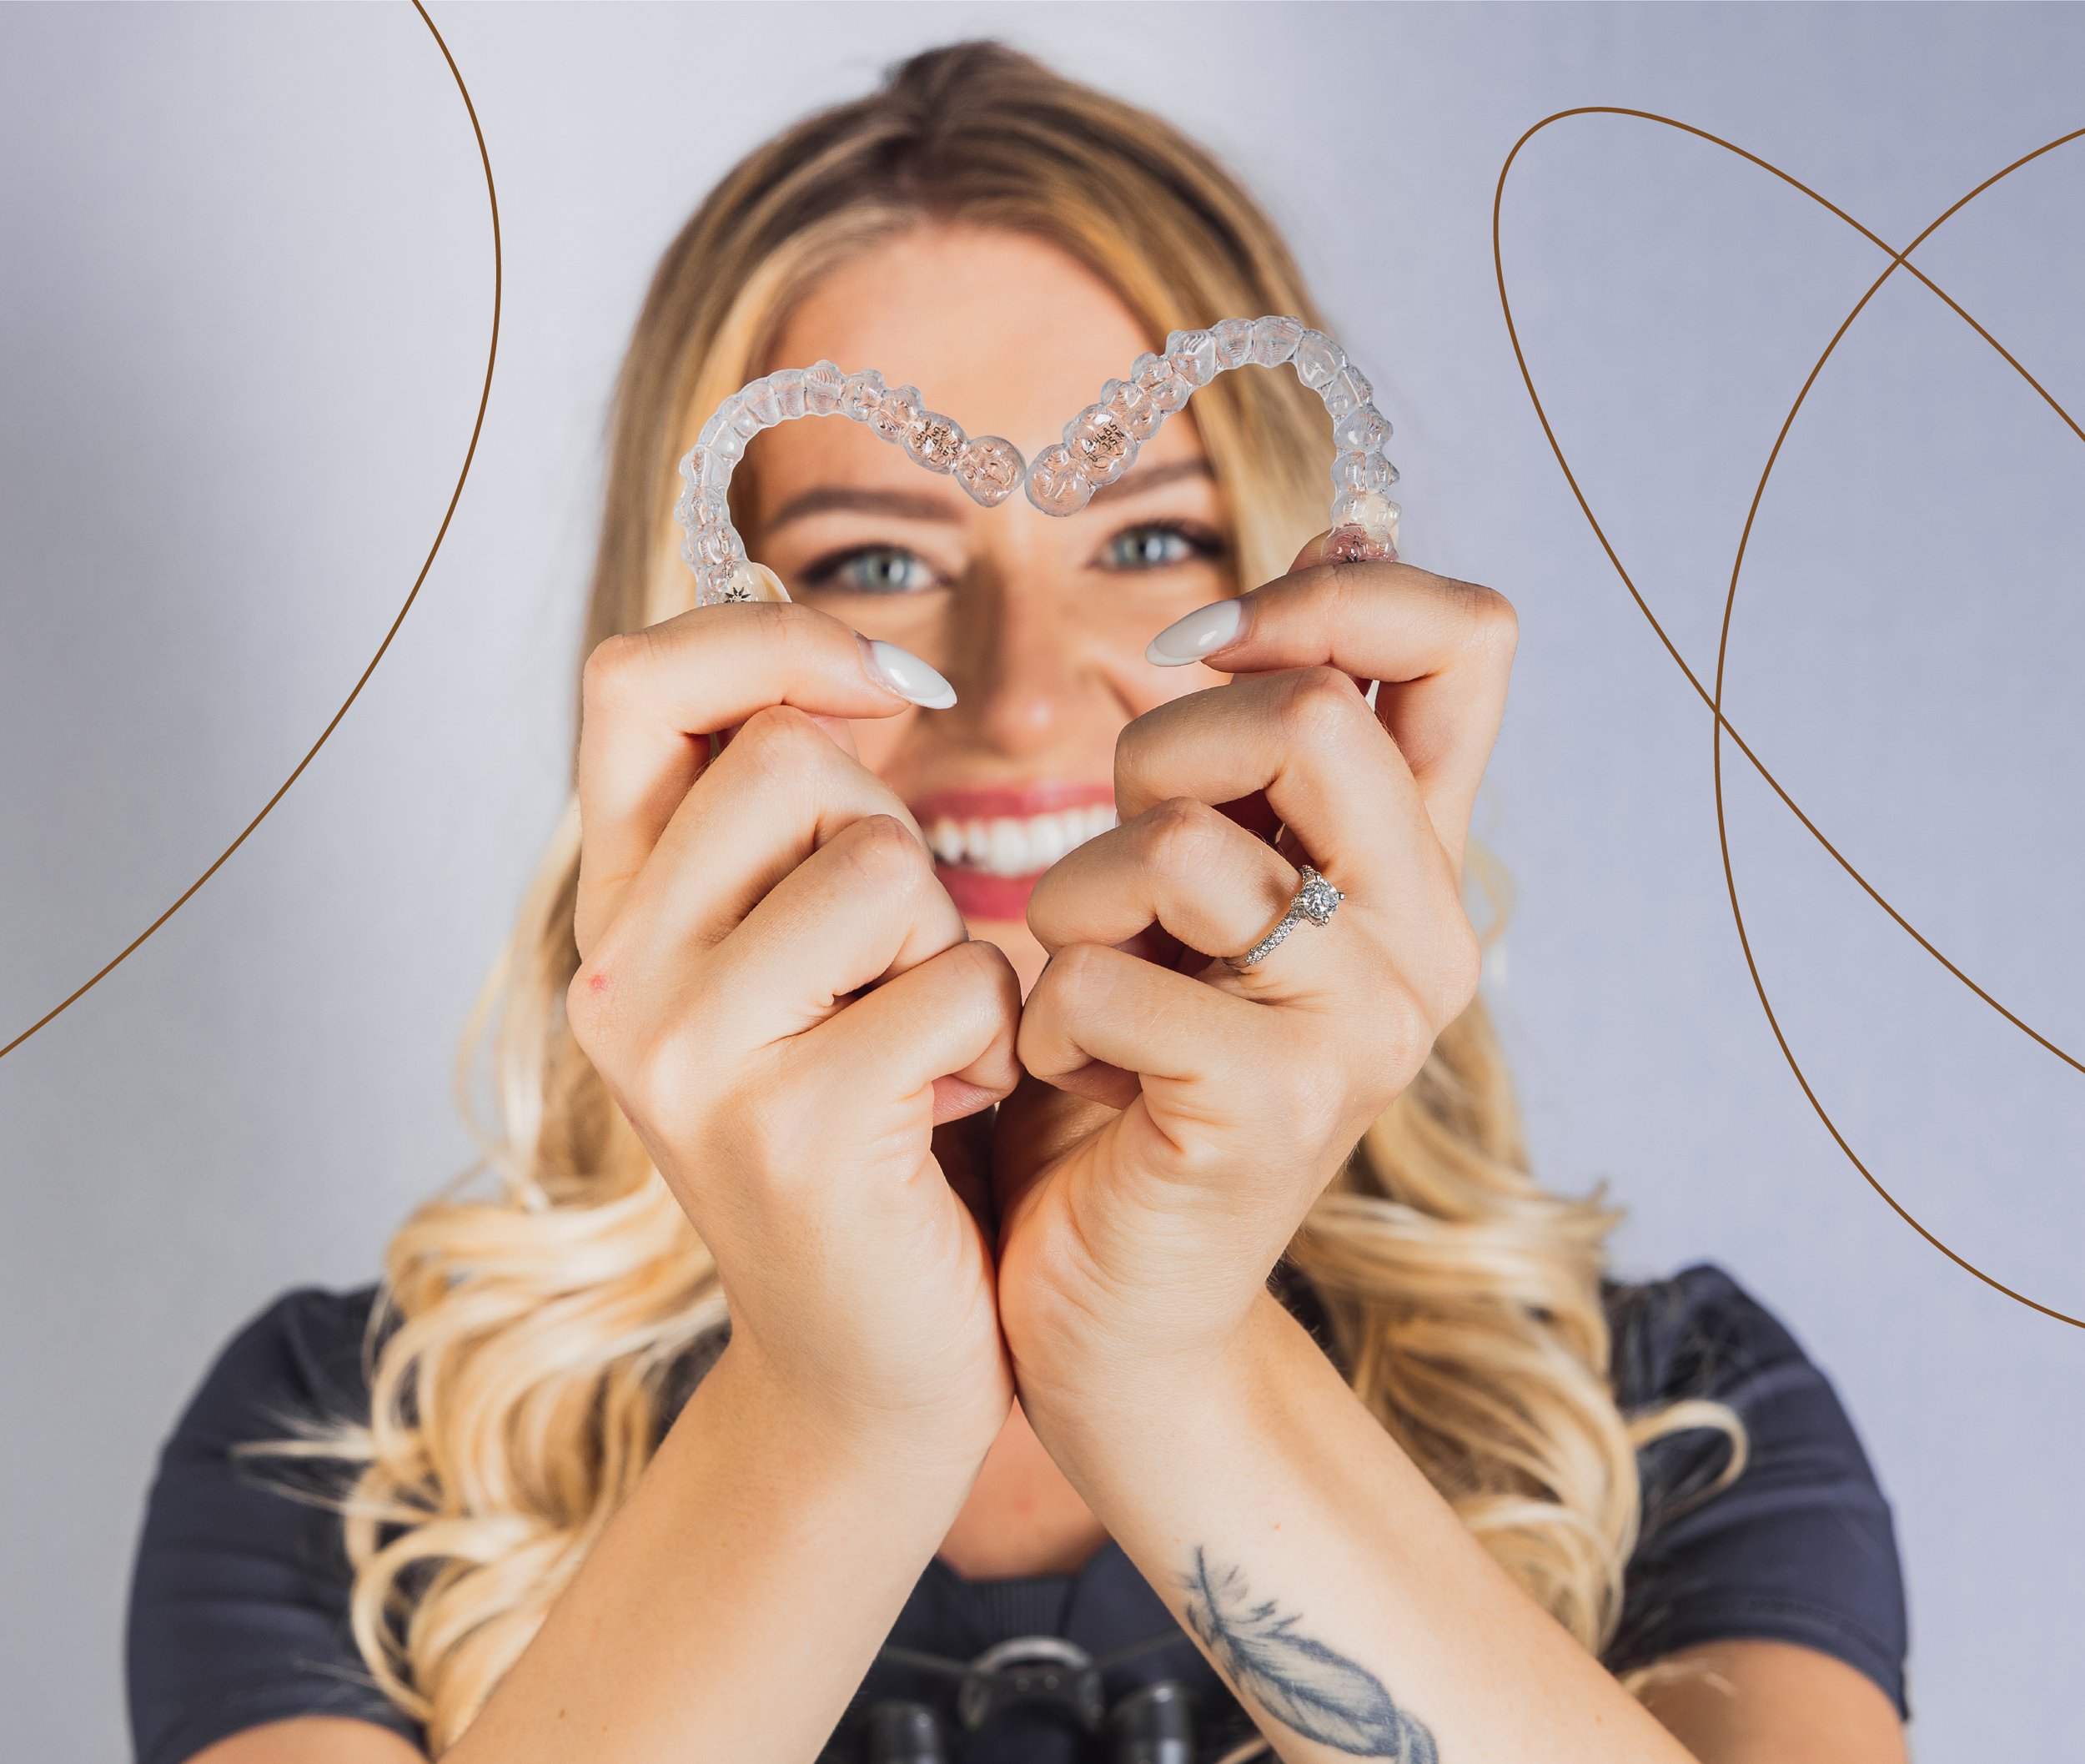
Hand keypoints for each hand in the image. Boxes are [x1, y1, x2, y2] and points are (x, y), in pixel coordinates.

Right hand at [565, 602, 1021, 1468]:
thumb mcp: (797, 967)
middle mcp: (617, 977)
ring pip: (881, 863)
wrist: (869, 1373)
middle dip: (893, 841)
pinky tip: (949, 1118)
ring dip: (948, 948)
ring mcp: (689, 1054)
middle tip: (894, 969)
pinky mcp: (792, 1125)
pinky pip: (958, 981)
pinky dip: (995, 1038)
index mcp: (615, 917)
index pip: (633, 681)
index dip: (769, 640)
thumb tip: (849, 661)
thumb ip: (783, 831)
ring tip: (922, 1051)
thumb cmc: (870, 1137)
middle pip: (790, 757)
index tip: (883, 689)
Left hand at [992, 548, 1516, 1416]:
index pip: (1467, 641)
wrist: (1117, 1307)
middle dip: (1154, 759)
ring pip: (1178, 845)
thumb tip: (1348, 515)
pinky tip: (1070, 1083)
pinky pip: (1106, 977)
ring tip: (1079, 998)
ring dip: (1072, 908)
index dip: (1331, 596)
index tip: (1210, 647)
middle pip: (1307, 717)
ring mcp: (1365, 1028)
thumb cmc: (1134, 1074)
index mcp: (1413, 862)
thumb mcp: (1202, 886)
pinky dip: (1046, 1020)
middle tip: (1118, 868)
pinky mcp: (1277, 1109)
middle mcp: (1426, 935)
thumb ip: (1267, 744)